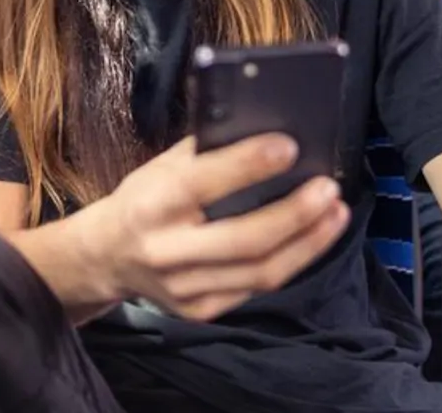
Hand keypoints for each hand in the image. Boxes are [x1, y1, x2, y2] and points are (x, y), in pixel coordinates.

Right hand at [74, 135, 349, 321]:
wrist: (105, 257)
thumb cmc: (143, 200)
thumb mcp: (160, 167)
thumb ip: (205, 153)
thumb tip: (265, 130)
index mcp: (151, 204)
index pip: (203, 183)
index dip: (249, 165)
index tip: (289, 146)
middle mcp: (166, 251)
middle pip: (245, 239)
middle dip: (295, 214)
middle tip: (329, 188)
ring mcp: (184, 288)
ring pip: (260, 272)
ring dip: (308, 242)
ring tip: (336, 212)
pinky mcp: (200, 311)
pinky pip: (256, 288)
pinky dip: (293, 261)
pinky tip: (314, 238)